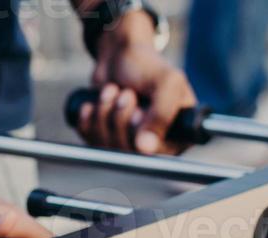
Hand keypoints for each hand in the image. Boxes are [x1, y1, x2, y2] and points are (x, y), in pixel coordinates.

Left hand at [77, 11, 194, 155]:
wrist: (120, 53)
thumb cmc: (148, 65)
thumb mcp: (166, 84)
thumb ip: (162, 115)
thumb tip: (144, 149)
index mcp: (179, 136)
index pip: (157, 155)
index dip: (141, 135)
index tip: (139, 110)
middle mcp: (156, 144)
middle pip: (129, 151)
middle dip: (120, 117)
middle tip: (125, 93)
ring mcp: (130, 141)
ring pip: (108, 146)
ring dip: (104, 113)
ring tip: (112, 91)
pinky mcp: (107, 136)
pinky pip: (91, 141)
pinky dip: (88, 119)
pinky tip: (93, 103)